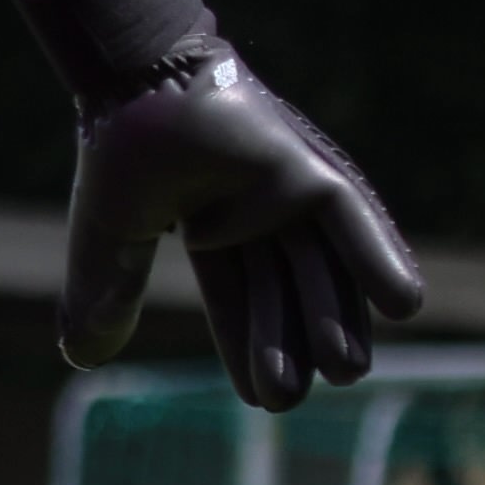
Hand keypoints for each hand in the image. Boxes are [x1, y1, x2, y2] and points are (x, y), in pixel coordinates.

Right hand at [57, 49, 424, 409]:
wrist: (132, 87)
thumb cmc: (117, 152)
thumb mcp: (108, 238)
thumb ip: (105, 293)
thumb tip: (81, 358)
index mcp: (210, 224)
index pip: (235, 296)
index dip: (247, 344)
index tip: (263, 397)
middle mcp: (256, 209)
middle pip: (283, 289)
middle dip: (292, 339)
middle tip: (296, 396)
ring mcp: (286, 189)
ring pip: (321, 265)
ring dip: (339, 316)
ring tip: (348, 372)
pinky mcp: (308, 168)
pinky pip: (353, 220)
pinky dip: (378, 260)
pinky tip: (404, 306)